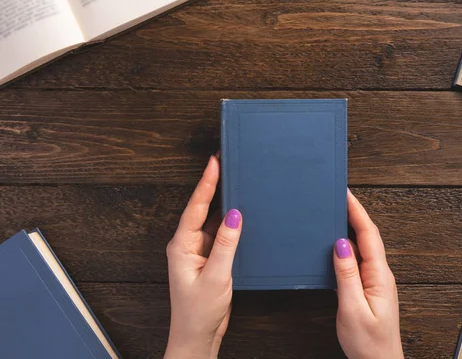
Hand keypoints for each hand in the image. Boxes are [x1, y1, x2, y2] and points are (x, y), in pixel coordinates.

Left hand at [164, 155, 242, 358]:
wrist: (198, 337)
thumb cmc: (199, 312)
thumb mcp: (216, 276)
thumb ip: (226, 244)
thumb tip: (235, 214)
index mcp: (182, 245)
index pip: (196, 207)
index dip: (206, 183)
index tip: (214, 162)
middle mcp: (189, 244)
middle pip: (202, 208)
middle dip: (213, 185)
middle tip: (224, 161)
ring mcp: (199, 251)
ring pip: (213, 220)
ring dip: (223, 202)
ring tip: (235, 180)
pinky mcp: (211, 259)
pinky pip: (221, 234)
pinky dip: (231, 222)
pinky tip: (241, 212)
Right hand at [334, 190, 403, 358]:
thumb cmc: (369, 343)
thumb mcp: (352, 309)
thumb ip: (346, 275)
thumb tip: (340, 244)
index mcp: (379, 276)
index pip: (368, 235)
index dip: (357, 211)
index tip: (346, 193)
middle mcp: (380, 274)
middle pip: (367, 235)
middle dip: (354, 213)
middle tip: (338, 196)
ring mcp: (376, 280)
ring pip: (363, 246)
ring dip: (351, 227)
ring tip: (337, 212)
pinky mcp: (369, 287)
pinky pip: (359, 259)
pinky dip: (348, 244)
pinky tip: (338, 243)